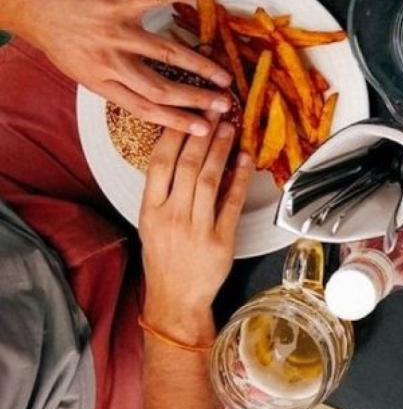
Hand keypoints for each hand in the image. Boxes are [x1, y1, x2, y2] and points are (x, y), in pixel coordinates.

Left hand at [0, 0, 232, 135]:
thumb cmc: (50, 30)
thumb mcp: (76, 66)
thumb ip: (109, 76)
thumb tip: (141, 87)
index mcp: (99, 82)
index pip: (144, 108)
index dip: (177, 121)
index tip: (203, 130)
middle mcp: (108, 62)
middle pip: (160, 88)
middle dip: (196, 99)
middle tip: (224, 106)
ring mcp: (113, 33)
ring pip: (165, 54)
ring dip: (199, 65)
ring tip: (224, 74)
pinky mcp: (113, 4)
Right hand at [139, 119, 252, 343]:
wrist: (175, 299)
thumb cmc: (164, 258)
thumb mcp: (152, 223)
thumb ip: (163, 191)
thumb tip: (180, 153)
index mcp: (150, 210)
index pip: (159, 163)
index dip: (174, 135)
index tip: (186, 113)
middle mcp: (171, 216)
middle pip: (187, 166)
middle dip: (202, 134)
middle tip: (214, 110)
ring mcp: (197, 228)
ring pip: (210, 180)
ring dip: (221, 150)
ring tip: (229, 128)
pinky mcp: (221, 241)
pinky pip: (232, 203)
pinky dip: (240, 179)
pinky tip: (246, 159)